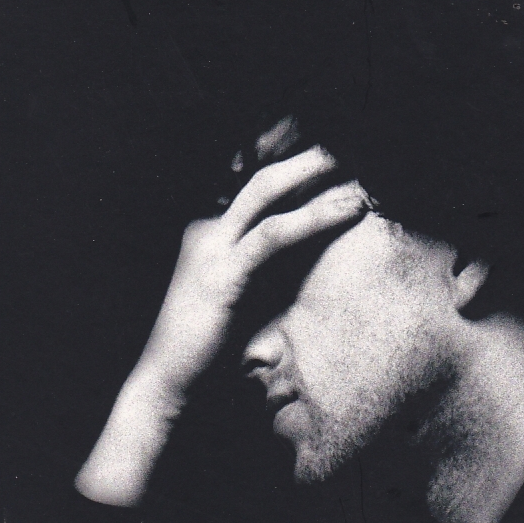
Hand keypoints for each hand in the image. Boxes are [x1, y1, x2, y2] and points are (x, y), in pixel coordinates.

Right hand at [75, 138, 370, 505]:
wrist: (169, 381)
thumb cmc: (212, 342)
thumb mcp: (247, 290)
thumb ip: (273, 261)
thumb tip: (317, 238)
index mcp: (208, 227)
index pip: (250, 175)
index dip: (289, 152)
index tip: (330, 142)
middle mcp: (206, 228)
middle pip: (258, 171)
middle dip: (304, 152)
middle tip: (349, 141)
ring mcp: (211, 249)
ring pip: (264, 192)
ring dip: (313, 171)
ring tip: (354, 162)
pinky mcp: (223, 277)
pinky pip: (273, 236)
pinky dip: (314, 218)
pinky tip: (347, 210)